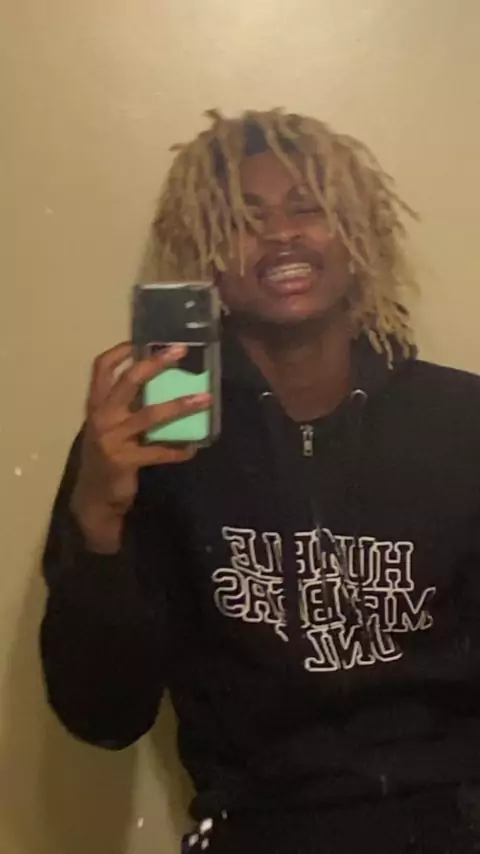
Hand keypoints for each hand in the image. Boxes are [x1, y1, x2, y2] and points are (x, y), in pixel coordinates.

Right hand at [70, 342, 210, 552]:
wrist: (95, 498)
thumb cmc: (106, 457)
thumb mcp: (110, 428)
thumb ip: (126, 408)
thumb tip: (162, 384)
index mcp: (96, 405)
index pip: (101, 368)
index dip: (120, 352)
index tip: (141, 341)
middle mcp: (101, 417)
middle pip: (129, 382)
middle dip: (155, 364)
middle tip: (180, 351)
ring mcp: (112, 439)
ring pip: (150, 415)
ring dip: (180, 405)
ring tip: (205, 399)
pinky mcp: (125, 460)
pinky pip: (158, 452)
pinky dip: (178, 450)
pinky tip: (193, 448)